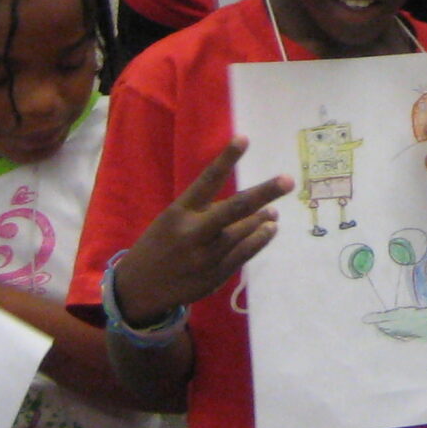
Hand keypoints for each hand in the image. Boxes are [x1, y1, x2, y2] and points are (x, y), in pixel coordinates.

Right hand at [111, 138, 288, 323]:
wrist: (139, 288)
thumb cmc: (160, 245)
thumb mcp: (172, 220)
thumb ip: (203, 210)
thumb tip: (249, 203)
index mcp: (178, 212)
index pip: (206, 180)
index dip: (226, 159)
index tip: (244, 138)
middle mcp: (192, 233)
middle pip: (234, 208)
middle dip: (264, 193)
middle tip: (287, 181)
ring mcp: (204, 256)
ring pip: (244, 231)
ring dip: (263, 219)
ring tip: (273, 211)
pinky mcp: (214, 276)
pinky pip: (244, 254)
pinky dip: (259, 239)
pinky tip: (269, 229)